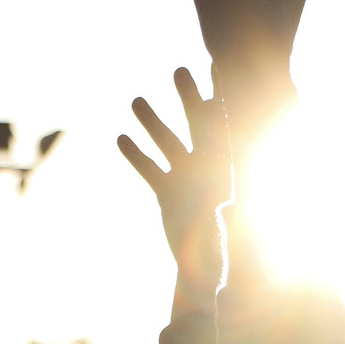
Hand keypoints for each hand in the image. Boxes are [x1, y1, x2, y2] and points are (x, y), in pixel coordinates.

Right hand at [118, 68, 230, 294]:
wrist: (201, 273)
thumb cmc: (215, 263)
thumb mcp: (215, 249)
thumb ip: (214, 233)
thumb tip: (217, 213)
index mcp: (224, 179)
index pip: (223, 140)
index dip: (220, 114)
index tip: (217, 86)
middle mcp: (206, 173)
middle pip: (197, 129)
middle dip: (188, 100)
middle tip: (180, 70)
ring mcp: (185, 179)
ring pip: (166, 143)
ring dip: (152, 122)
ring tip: (136, 100)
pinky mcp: (167, 192)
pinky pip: (149, 169)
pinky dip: (136, 155)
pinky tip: (120, 137)